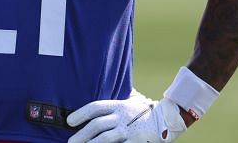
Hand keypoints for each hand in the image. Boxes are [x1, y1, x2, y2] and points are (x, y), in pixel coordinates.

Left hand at [67, 90, 185, 142]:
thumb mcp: (131, 100)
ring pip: (105, 138)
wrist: (168, 118)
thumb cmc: (146, 110)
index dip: (80, 113)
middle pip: (96, 125)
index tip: (69, 121)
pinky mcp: (135, 141)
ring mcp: (128, 130)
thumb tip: (102, 98)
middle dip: (81, 134)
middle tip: (71, 142)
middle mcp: (121, 117)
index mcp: (118, 105)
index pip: (95, 108)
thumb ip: (117, 101)